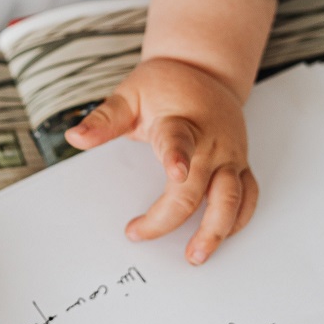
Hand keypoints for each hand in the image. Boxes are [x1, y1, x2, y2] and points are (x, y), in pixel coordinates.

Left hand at [64, 57, 257, 265]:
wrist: (205, 69)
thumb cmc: (165, 84)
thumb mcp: (129, 95)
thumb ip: (104, 120)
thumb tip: (74, 137)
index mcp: (181, 122)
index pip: (178, 140)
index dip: (177, 157)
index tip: (176, 172)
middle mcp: (210, 142)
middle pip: (196, 186)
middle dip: (171, 216)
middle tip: (141, 233)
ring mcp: (229, 154)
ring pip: (231, 197)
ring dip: (216, 230)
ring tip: (196, 255)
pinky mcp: (240, 162)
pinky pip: (248, 195)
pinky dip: (239, 219)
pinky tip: (223, 236)